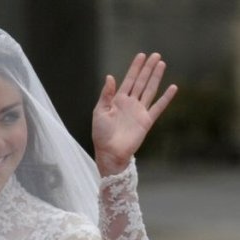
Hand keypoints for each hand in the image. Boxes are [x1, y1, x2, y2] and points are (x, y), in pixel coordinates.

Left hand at [92, 53, 177, 175]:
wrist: (109, 152)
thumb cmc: (101, 134)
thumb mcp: (99, 112)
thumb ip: (106, 95)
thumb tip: (110, 76)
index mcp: (117, 101)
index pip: (128, 80)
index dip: (135, 68)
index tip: (141, 56)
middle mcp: (130, 104)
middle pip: (141, 82)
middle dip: (148, 68)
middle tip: (156, 54)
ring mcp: (139, 112)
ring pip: (150, 90)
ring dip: (156, 77)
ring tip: (162, 64)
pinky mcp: (146, 121)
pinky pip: (158, 107)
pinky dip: (166, 98)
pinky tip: (173, 87)